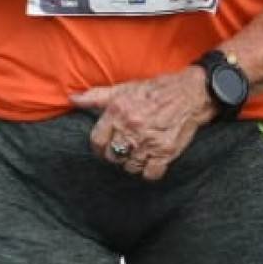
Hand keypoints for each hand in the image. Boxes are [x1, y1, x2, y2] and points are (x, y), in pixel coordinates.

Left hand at [72, 68, 217, 181]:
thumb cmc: (153, 90)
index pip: (97, 141)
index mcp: (117, 113)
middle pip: (112, 156)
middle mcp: (131, 128)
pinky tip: (151, 162)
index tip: (103, 149)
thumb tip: (72, 99)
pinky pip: (150, 174)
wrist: (189, 93)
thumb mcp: (122, 89)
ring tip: (138, 154)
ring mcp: (148, 141)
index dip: (98, 148)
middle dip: (115, 156)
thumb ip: (95, 96)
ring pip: (130, 167)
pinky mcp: (166, 151)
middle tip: (123, 151)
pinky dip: (149, 172)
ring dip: (132, 164)